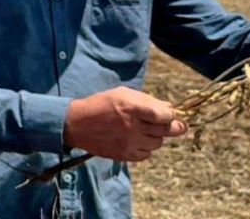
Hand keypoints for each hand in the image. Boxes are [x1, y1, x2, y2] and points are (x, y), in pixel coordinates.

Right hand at [64, 86, 187, 161]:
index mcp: (132, 107)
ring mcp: (130, 143)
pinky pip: (146, 154)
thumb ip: (146, 100)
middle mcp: (133, 127)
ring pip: (158, 143)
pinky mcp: (125, 155)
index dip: (172, 115)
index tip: (169, 114)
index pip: (166, 116)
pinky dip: (145, 148)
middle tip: (169, 124)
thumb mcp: (122, 93)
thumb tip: (169, 108)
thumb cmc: (101, 104)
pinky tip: (136, 140)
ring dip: (155, 137)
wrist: (77, 124)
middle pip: (167, 131)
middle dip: (172, 126)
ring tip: (144, 130)